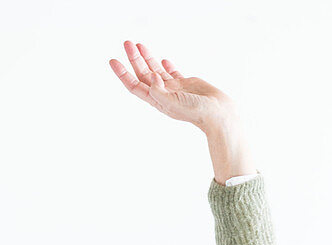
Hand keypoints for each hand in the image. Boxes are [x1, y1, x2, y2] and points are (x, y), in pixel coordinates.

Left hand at [109, 40, 237, 131]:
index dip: (123, 74)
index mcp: (157, 100)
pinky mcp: (186, 84)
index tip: (113, 60)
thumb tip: (151, 76)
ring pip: (156, 70)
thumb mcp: (174, 103)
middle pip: (143, 74)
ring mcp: (174, 89)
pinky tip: (162, 60)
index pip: (135, 85)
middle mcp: (163, 94)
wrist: (217, 113)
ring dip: (147, 58)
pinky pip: (172, 73)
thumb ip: (159, 91)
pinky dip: (166, 66)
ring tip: (139, 44)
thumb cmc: (196, 112)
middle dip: (134, 59)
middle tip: (127, 43)